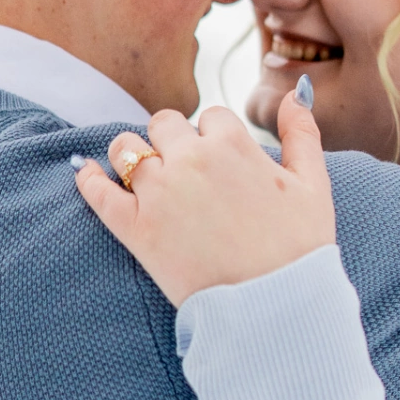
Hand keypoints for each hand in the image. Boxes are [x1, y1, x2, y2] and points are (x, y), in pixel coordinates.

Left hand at [73, 93, 335, 306]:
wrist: (274, 306)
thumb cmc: (299, 249)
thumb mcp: (314, 185)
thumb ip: (302, 134)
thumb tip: (296, 93)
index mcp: (232, 144)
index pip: (211, 117)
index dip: (216, 137)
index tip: (220, 162)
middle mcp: (191, 160)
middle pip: (164, 124)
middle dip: (173, 141)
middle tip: (185, 171)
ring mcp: (159, 193)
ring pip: (126, 148)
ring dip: (132, 154)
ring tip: (143, 174)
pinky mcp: (136, 229)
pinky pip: (98, 191)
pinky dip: (88, 178)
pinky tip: (86, 172)